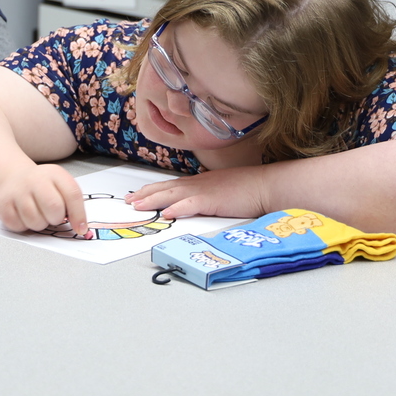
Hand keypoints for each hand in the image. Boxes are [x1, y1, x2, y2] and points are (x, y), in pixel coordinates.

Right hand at [0, 164, 88, 235]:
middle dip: (56, 219)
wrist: (13, 179)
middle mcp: (34, 179)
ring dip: (40, 224)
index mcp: (54, 173)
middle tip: (52, 215)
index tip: (80, 228)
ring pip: (36, 222)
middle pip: (54, 209)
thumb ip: (73, 203)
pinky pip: (19, 227)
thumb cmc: (43, 187)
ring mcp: (16, 191)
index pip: (72, 194)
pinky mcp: (3, 206)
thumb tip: (81, 228)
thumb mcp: (61, 186)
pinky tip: (24, 215)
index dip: (79, 215)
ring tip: (37, 213)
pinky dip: (24, 226)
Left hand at [124, 167, 265, 219]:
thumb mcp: (223, 191)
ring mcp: (204, 190)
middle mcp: (198, 184)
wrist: (267, 185)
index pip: (171, 186)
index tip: (138, 194)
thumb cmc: (250, 189)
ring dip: (152, 199)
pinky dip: (177, 208)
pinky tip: (165, 213)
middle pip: (166, 188)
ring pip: (172, 194)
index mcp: (201, 182)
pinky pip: (191, 205)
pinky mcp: (213, 200)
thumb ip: (209, 196)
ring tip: (136, 205)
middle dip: (145, 194)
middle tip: (128, 200)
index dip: (153, 190)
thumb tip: (197, 204)